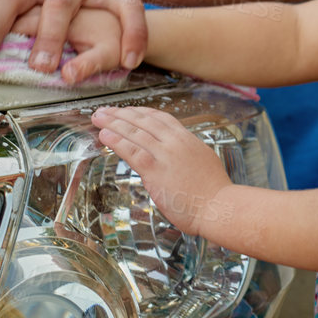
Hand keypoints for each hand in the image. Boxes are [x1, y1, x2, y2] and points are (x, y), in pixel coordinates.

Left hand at [91, 106, 233, 237]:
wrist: (218, 207)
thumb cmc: (214, 192)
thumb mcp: (204, 162)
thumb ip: (187, 156)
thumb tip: (178, 158)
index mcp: (188, 139)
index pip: (161, 118)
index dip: (141, 112)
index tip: (129, 110)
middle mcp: (176, 142)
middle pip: (144, 121)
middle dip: (122, 114)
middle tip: (105, 111)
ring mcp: (165, 155)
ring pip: (135, 133)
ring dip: (113, 123)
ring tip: (98, 118)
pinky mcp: (155, 170)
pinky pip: (132, 151)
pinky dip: (117, 141)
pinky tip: (105, 136)